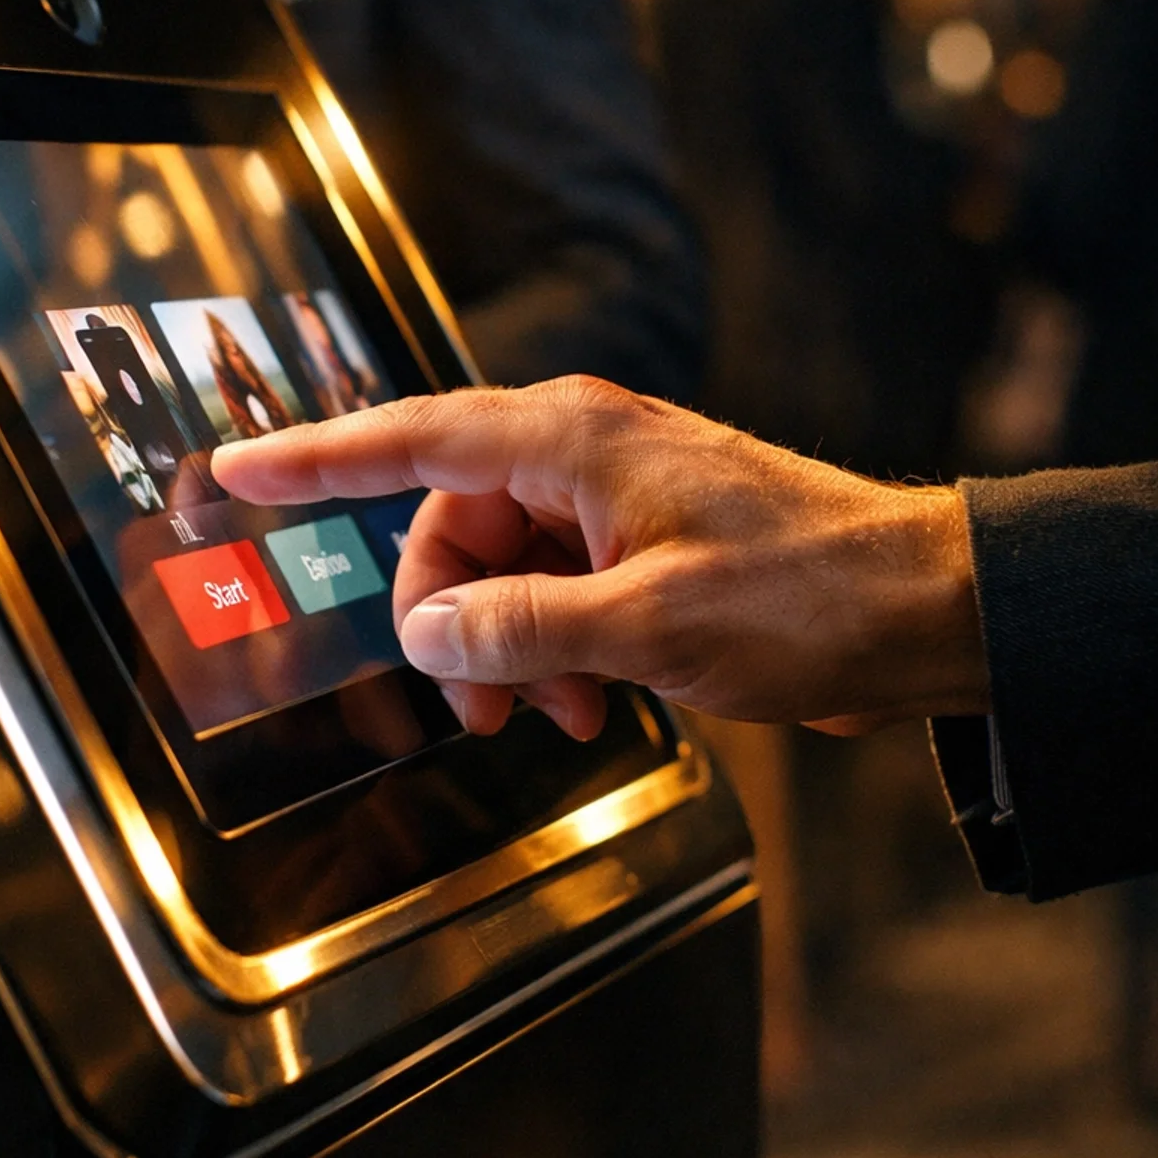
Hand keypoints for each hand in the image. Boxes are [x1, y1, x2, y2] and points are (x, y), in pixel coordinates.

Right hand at [213, 377, 989, 741]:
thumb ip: (520, 629)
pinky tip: (587, 703)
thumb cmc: (803, 595)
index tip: (233, 473)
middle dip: (447, 618)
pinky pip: (560, 589)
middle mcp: (583, 453)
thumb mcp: (647, 625)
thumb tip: (428, 635)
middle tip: (470, 706)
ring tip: (549, 717)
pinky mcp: (648, 543)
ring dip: (508, 647)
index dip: (312, 460)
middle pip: (453, 526)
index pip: (410, 441)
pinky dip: (555, 648)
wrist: (924, 607)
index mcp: (570, 441)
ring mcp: (617, 497)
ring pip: (505, 568)